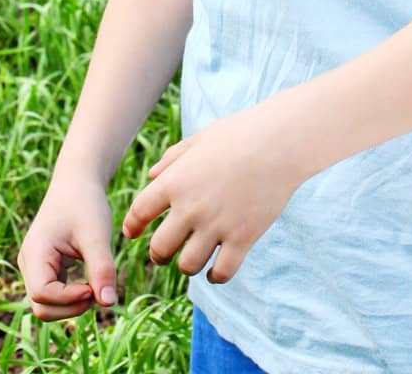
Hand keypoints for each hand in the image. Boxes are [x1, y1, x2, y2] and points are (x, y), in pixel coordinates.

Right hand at [18, 169, 118, 321]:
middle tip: (98, 290)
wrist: (77, 182)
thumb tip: (109, 304)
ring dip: (72, 306)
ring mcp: (34, 268)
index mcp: (34, 252)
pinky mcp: (44, 269)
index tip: (95, 288)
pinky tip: (90, 283)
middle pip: (41, 307)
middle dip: (71, 308)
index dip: (69, 299)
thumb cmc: (85, 204)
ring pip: (46, 306)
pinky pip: (53, 297)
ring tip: (96, 286)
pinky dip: (71, 298)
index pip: (42, 294)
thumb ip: (102, 269)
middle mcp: (28, 263)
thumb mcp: (97, 234)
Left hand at [120, 98, 304, 286]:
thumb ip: (173, 159)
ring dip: (187, 265)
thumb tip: (152, 176)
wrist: (279, 142)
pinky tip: (216, 270)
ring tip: (192, 259)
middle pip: (160, 249)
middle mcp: (191, 207)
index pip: (139, 213)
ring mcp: (217, 225)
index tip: (133, 233)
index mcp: (176, 181)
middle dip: (159, 254)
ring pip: (188, 266)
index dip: (132, 226)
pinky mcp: (243, 238)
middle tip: (163, 254)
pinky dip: (216, 276)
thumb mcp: (199, 139)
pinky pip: (222, 273)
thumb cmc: (239, 134)